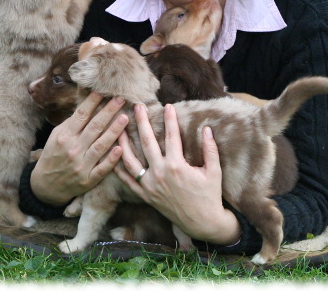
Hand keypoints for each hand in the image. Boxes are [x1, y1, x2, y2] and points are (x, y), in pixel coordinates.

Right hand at [31, 92, 127, 205]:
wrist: (45, 186)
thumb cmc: (53, 155)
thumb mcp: (56, 136)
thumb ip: (72, 123)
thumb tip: (88, 106)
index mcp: (64, 136)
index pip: (81, 115)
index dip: (93, 102)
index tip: (103, 90)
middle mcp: (73, 149)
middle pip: (94, 127)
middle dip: (108, 111)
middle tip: (121, 98)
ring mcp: (81, 165)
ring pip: (100, 146)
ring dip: (114, 131)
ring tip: (125, 118)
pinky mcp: (88, 180)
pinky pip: (102, 168)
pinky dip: (111, 159)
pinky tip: (120, 149)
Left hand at [114, 103, 240, 245]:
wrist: (202, 223)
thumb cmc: (209, 196)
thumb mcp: (214, 172)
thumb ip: (210, 149)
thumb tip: (207, 129)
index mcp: (177, 166)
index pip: (172, 136)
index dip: (170, 119)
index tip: (167, 105)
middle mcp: (160, 174)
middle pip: (147, 142)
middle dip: (142, 122)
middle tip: (137, 106)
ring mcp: (150, 186)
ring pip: (130, 160)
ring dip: (123, 141)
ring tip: (119, 126)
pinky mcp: (145, 196)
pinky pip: (127, 180)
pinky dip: (118, 167)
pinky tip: (113, 155)